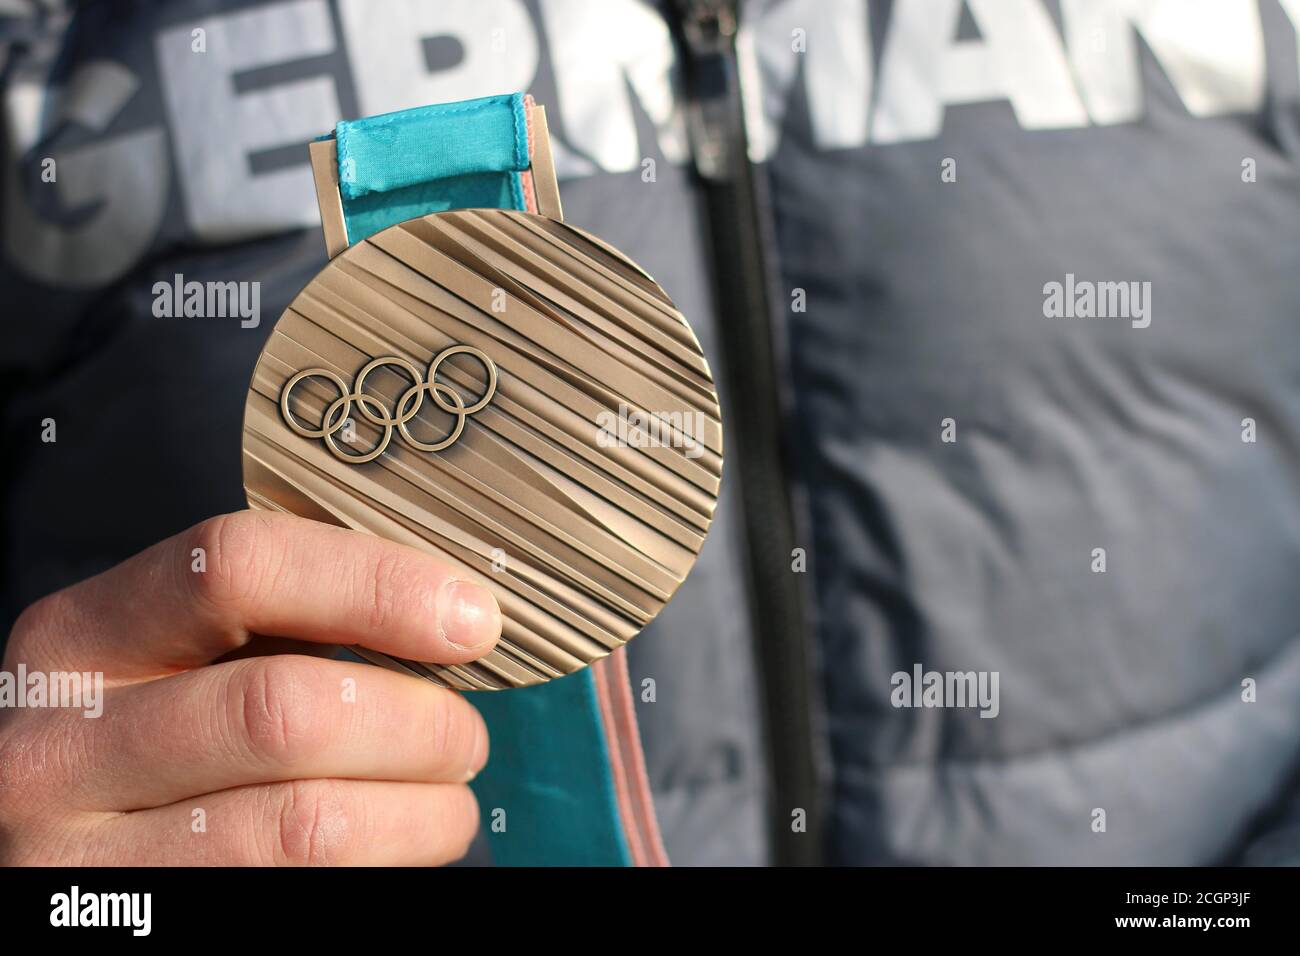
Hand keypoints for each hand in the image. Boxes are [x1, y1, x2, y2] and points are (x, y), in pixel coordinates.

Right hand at [0, 511, 501, 864]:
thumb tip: (456, 615)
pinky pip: (293, 895)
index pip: (237, 569)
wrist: (69, 857)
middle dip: (415, 724)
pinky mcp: (138, 927)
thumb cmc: (161, 736)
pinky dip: (382, 863)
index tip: (471, 620)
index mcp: (82, 637)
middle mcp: (58, 745)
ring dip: (416, 812)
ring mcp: (79, 857)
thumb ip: (292, 624)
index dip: (376, 585)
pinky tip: (401, 843)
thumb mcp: (188, 661)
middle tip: (465, 736)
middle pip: (281, 710)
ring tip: (451, 803)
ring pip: (300, 825)